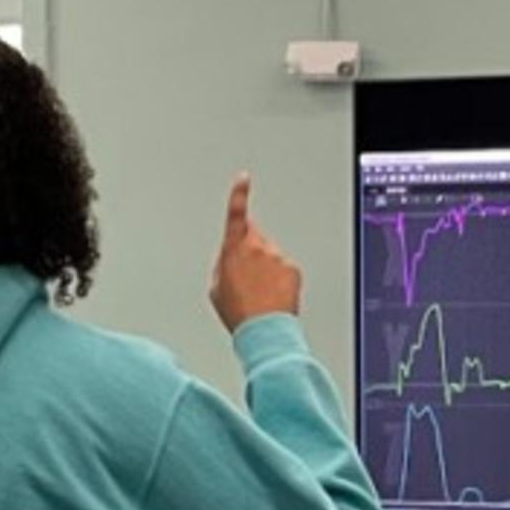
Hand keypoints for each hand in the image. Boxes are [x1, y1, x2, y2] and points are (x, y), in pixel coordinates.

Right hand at [209, 175, 301, 332]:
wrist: (264, 330)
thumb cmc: (239, 312)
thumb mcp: (217, 288)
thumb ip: (223, 265)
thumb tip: (229, 260)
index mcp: (234, 249)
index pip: (235, 214)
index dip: (238, 194)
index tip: (243, 179)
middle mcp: (257, 248)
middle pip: (254, 238)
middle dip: (250, 251)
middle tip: (247, 279)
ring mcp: (277, 257)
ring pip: (270, 256)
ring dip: (266, 269)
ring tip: (260, 294)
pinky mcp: (293, 268)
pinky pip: (284, 269)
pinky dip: (280, 279)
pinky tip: (273, 296)